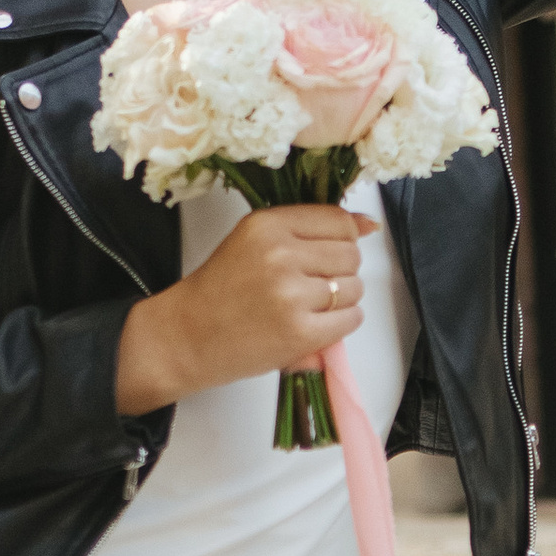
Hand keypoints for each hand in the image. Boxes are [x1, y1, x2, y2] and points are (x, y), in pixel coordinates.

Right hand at [114, 203, 374, 412]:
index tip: (329, 251)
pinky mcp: (300, 333)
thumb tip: (368, 224)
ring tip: (309, 306)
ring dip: (341, 299)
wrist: (187, 336)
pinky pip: (351, 319)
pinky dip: (340, 324)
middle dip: (340, 271)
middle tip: (312, 284)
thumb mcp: (253, 241)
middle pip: (350, 255)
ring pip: (354, 288)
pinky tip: (314, 324)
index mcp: (267, 225)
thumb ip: (305, 229)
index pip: (337, 220)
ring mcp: (291, 295)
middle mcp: (280, 255)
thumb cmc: (219, 290)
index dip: (342, 237)